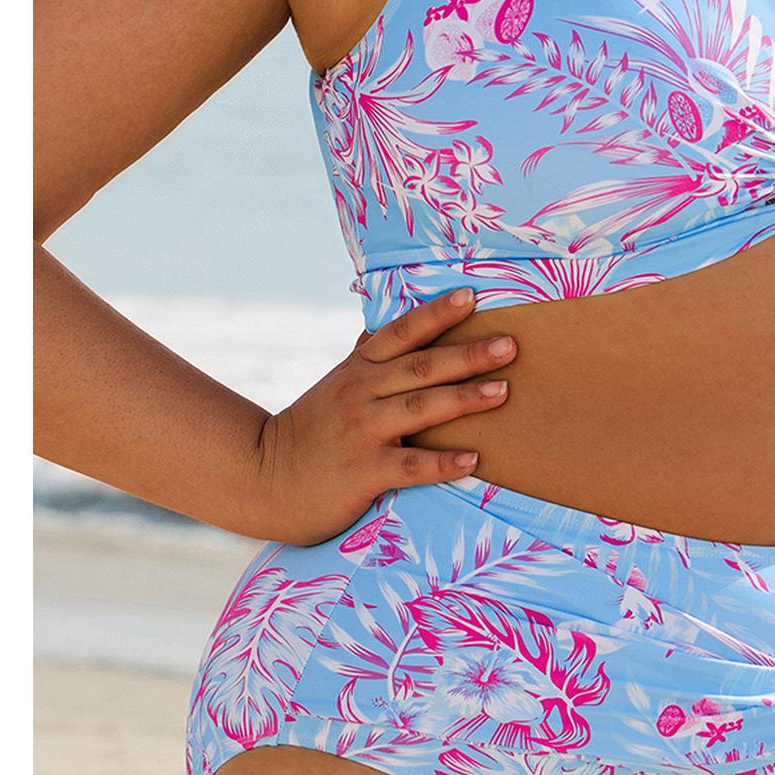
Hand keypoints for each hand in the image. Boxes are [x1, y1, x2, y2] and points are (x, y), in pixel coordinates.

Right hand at [250, 288, 516, 546]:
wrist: (264, 478)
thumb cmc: (311, 430)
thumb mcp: (336, 384)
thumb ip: (364, 354)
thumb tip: (383, 316)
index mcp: (358, 369)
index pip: (401, 332)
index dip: (435, 313)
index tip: (471, 296)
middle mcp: (361, 393)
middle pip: (421, 367)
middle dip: (467, 354)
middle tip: (510, 344)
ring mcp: (362, 432)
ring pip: (420, 409)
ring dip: (464, 399)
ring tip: (503, 390)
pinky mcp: (362, 472)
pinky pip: (409, 466)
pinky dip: (442, 462)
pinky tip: (473, 459)